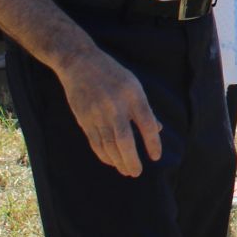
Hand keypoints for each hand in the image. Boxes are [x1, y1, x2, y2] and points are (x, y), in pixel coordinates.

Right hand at [59, 49, 163, 177]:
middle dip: (131, 160)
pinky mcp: (84, 118)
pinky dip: (104, 154)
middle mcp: (116, 106)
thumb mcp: (134, 85)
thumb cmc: (112, 74)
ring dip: (118, 161)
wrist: (80, 63)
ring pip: (108, 144)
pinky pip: (95, 142)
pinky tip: (111, 161)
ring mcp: (98, 113)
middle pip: (125, 140)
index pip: (146, 124)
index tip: (155, 157)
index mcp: (133, 95)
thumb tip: (157, 129)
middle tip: (137, 172)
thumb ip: (145, 108)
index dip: (152, 143)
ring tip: (126, 170)